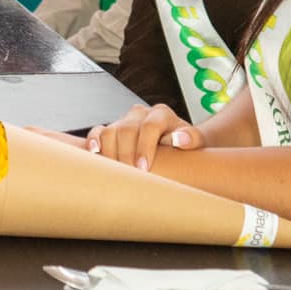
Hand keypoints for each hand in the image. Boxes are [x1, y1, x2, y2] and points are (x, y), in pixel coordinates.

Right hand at [85, 103, 202, 169]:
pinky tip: (95, 153)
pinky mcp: (112, 129)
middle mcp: (140, 114)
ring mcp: (124, 121)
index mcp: (161, 114)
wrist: (176, 144)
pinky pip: (98, 131)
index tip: (144, 168)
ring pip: (110, 131)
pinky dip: (93, 141)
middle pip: (127, 129)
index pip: (149, 126)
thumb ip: (193, 138)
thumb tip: (180, 139)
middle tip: (129, 175)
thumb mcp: (196, 142)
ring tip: (115, 172)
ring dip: (110, 152)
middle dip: (127, 154)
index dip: (144, 147)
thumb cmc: (186, 146)